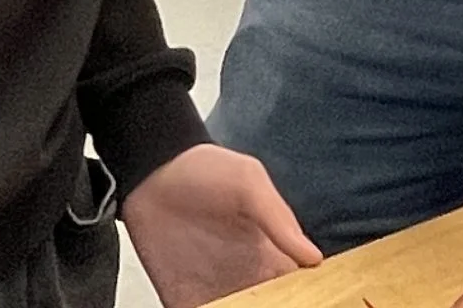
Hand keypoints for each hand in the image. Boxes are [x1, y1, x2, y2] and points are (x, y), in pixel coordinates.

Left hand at [120, 144, 321, 307]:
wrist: (149, 172)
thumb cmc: (204, 169)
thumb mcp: (248, 182)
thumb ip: (278, 217)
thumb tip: (313, 257)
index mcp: (270, 252)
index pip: (299, 284)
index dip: (309, 294)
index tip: (314, 300)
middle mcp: (247, 277)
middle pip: (274, 305)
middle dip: (280, 307)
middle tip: (277, 306)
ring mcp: (216, 291)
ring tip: (241, 307)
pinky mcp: (183, 299)